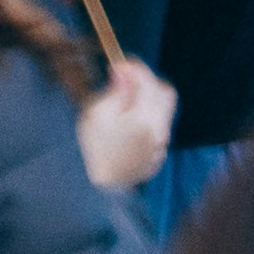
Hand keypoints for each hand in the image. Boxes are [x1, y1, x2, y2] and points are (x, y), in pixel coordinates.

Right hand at [75, 57, 177, 193]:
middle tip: (126, 82)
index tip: (122, 62)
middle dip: (147, 83)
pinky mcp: (157, 157)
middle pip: (164, 93)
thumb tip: (124, 70)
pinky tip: (127, 127)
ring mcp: (160, 145)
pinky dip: (148, 122)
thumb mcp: (95, 116)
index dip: (135, 68)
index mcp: (144, 118)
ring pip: (164, 112)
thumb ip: (115, 92)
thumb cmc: (89, 149)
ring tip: (125, 106)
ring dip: (149, 102)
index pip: (147, 81)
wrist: (93, 191)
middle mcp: (159, 130)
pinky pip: (159, 130)